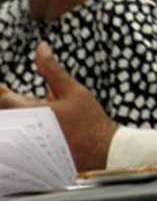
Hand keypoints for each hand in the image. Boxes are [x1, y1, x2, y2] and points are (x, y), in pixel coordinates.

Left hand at [0, 42, 116, 169]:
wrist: (101, 152)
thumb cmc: (89, 121)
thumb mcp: (73, 90)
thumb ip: (52, 70)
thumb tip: (41, 47)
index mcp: (31, 113)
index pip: (2, 97)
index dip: (0, 89)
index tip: (1, 84)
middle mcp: (24, 131)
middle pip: (6, 109)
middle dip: (10, 97)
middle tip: (23, 92)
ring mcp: (26, 144)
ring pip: (13, 122)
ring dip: (19, 111)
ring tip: (51, 112)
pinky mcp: (30, 153)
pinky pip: (21, 134)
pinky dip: (26, 125)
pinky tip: (47, 124)